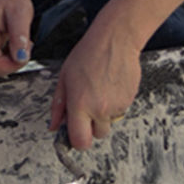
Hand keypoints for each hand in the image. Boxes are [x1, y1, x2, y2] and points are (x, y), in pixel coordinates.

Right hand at [0, 0, 33, 75]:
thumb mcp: (21, 13)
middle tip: (23, 44)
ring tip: (16, 40)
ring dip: (8, 59)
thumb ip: (20, 37)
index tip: (25, 52)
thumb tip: (21, 58)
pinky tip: (9, 42)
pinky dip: (4, 56)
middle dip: (12, 62)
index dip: (13, 65)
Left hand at [48, 24, 141, 149]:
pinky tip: (109, 86)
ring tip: (99, 90)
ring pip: (109, 123)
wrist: (115, 41)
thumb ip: (58, 106)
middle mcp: (99, 109)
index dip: (77, 139)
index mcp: (80, 105)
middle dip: (91, 126)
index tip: (75, 132)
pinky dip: (114, 104)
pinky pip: (120, 111)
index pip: (80, 142)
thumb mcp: (64, 78)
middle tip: (88, 105)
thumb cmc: (88, 54)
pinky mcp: (129, 101)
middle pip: (97, 136)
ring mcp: (116, 107)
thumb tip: (53, 126)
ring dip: (103, 114)